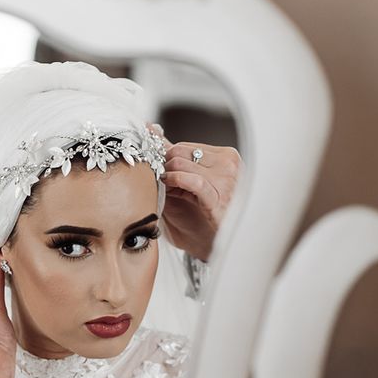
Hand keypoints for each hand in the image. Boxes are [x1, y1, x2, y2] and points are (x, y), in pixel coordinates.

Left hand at [150, 124, 242, 261]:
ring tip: (166, 191)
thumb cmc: (198, 218)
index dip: (164, 159)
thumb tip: (148, 129)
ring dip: (168, 176)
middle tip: (160, 183)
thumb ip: (169, 157)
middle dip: (165, 166)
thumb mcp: (182, 184)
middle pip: (181, 151)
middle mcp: (229, 163)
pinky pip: (193, 180)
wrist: (212, 248)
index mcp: (223, 157)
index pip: (184, 146)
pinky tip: (168, 187)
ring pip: (184, 162)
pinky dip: (175, 180)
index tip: (155, 170)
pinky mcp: (221, 197)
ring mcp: (228, 179)